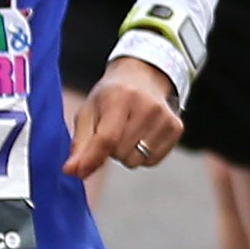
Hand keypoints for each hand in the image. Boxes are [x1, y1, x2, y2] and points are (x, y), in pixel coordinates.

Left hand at [64, 57, 185, 177]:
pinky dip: (143, 156)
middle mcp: (147, 105)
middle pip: (120, 153)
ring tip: (127, 133)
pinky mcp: (176, 127)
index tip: (77, 172)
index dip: (91, 159)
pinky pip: (152, 161)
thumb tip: (72, 172)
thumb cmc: (109, 97)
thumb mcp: (89, 112)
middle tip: (112, 131)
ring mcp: (165, 117)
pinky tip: (142, 137)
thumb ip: (80, 144)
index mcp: (120, 97)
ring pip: (136, 160)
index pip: (107, 138)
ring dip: (127, 154)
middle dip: (110, 150)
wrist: (143, 76)